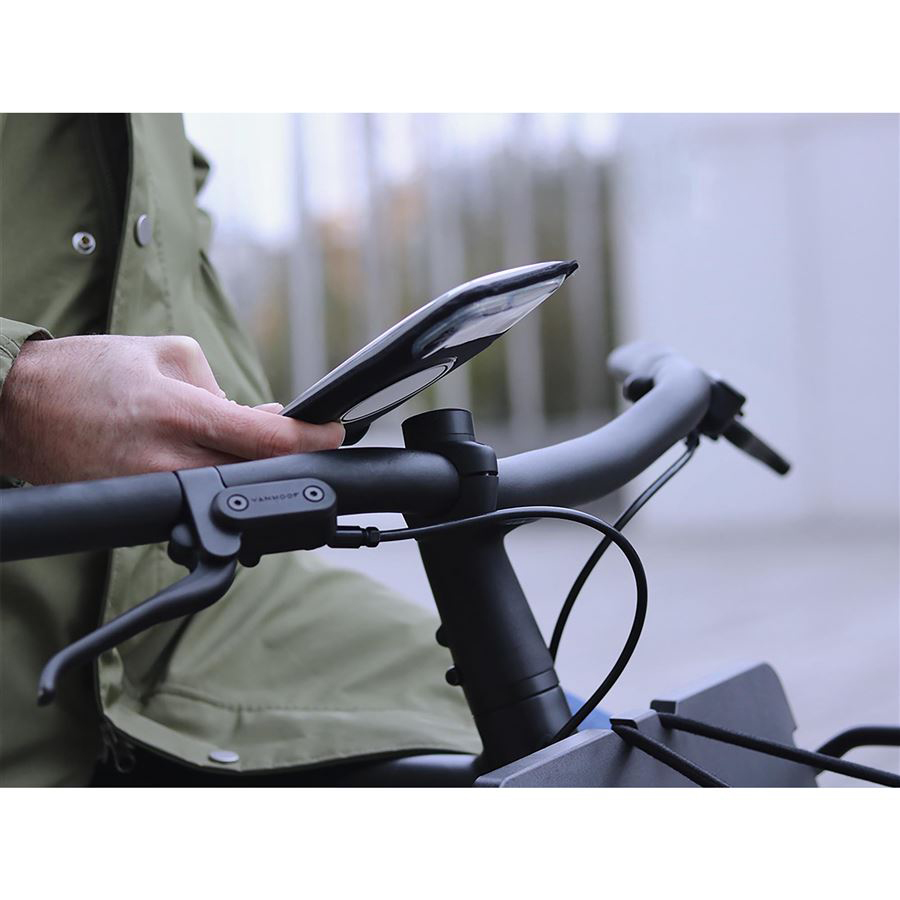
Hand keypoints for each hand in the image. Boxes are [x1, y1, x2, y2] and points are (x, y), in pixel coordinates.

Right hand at [0, 335, 343, 483]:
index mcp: (176, 411)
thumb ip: (220, 388)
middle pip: (255, 472)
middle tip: (300, 439)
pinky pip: (195, 500)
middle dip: (284, 458)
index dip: (310, 440)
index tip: (335, 434)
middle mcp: (166, 460)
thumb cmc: (89, 372)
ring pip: (228, 491)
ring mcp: (151, 491)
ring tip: (246, 443)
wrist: (18, 406)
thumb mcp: (166, 354)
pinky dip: (215, 480)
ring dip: (249, 470)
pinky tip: (212, 460)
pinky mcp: (140, 509)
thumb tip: (258, 419)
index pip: (265, 439)